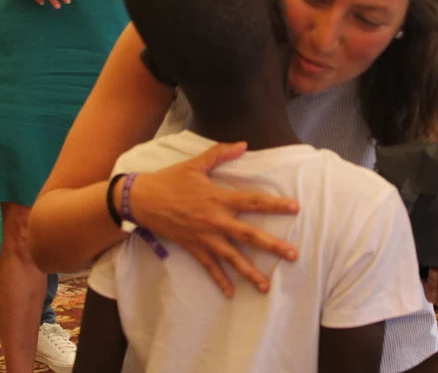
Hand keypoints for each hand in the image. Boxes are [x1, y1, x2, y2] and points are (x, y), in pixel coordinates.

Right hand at [125, 141, 299, 296]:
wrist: (142, 200)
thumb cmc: (170, 179)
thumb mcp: (195, 163)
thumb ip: (220, 153)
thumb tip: (243, 144)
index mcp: (218, 198)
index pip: (253, 201)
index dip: (275, 205)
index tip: (295, 208)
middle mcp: (215, 220)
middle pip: (249, 235)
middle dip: (273, 246)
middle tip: (293, 255)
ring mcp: (204, 237)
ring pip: (232, 257)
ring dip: (249, 272)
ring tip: (265, 286)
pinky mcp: (193, 247)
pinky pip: (209, 266)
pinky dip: (219, 280)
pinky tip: (230, 293)